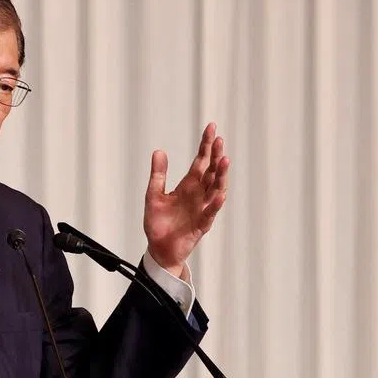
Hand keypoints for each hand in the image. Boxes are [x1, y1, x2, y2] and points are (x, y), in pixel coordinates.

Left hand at [143, 123, 229, 277]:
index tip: (212, 128)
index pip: (201, 161)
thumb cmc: (158, 223)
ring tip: (224, 161)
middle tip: (219, 140)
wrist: (159, 249)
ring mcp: (202, 208)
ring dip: (220, 176)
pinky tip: (219, 194)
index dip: (206, 145)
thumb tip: (159, 151)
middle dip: (216, 156)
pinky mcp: (201, 224)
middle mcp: (198, 194)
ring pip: (215, 189)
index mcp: (188, 185)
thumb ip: (158, 175)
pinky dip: (215, 204)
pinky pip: (210, 213)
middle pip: (211, 172)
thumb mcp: (153, 195)